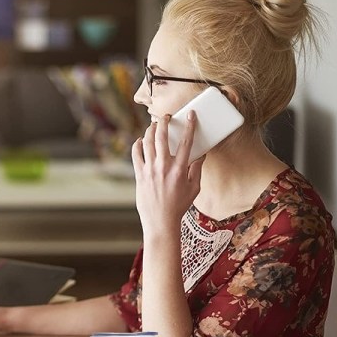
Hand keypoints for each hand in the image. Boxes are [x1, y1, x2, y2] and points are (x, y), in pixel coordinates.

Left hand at [132, 111, 203, 238]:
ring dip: (150, 131)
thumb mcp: (194, 188)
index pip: (186, 142)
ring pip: (147, 142)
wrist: (160, 221)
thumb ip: (197, 170)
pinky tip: (140, 141)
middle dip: (164, 122)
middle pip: (162, 137)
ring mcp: (149, 170)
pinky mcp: (139, 175)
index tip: (191, 115)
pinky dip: (137, 145)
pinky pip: (136, 154)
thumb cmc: (178, 206)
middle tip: (166, 117)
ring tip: (154, 126)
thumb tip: (200, 155)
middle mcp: (163, 167)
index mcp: (180, 169)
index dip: (190, 125)